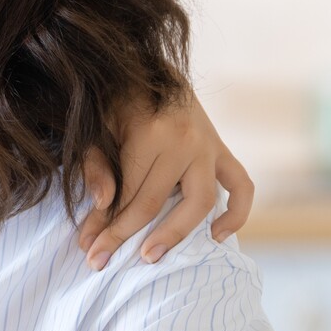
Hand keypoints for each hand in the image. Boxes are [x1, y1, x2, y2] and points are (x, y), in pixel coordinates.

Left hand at [78, 91, 254, 269]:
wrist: (151, 67)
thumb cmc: (116, 100)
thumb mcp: (96, 127)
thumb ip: (97, 165)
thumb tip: (104, 205)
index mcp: (151, 134)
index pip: (128, 193)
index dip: (107, 224)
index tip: (88, 248)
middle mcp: (186, 142)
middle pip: (158, 202)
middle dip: (128, 236)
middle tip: (103, 263)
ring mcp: (210, 147)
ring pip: (202, 201)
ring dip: (177, 233)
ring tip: (151, 257)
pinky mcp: (224, 150)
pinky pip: (242, 186)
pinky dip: (237, 213)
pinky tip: (215, 236)